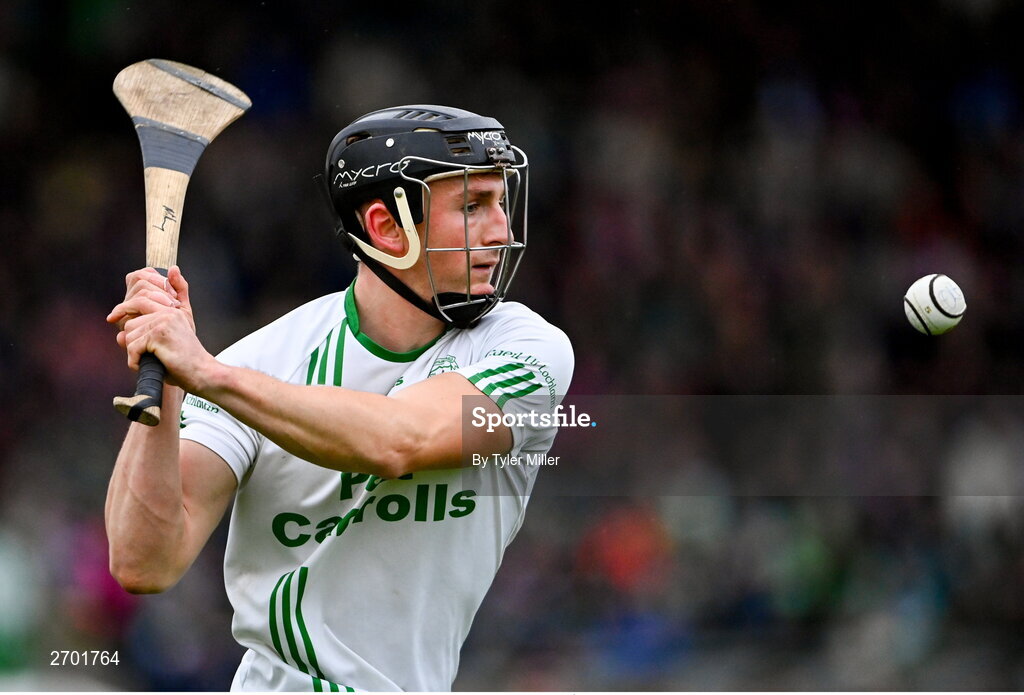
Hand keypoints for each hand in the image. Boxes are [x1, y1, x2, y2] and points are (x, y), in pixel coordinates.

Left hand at [107, 266, 211, 391]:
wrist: (201, 372)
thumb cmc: (187, 355)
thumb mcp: (182, 325)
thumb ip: (177, 300)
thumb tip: (173, 268)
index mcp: (172, 307)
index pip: (141, 297)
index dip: (124, 308)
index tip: (112, 317)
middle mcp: (169, 311)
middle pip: (130, 317)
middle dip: (128, 334)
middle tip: (134, 348)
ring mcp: (164, 321)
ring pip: (129, 333)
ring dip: (133, 351)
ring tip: (146, 359)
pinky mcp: (159, 335)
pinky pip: (132, 345)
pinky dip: (134, 360)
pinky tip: (142, 365)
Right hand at [108, 266, 194, 332]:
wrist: (182, 361)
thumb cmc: (181, 334)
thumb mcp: (182, 309)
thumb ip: (180, 288)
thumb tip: (174, 268)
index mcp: (140, 300)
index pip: (140, 275)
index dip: (157, 279)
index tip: (174, 292)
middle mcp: (130, 307)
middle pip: (138, 280)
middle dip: (159, 288)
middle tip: (174, 302)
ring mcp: (127, 320)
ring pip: (138, 294)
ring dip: (157, 298)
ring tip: (172, 309)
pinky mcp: (129, 337)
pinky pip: (133, 315)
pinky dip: (151, 310)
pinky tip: (166, 313)